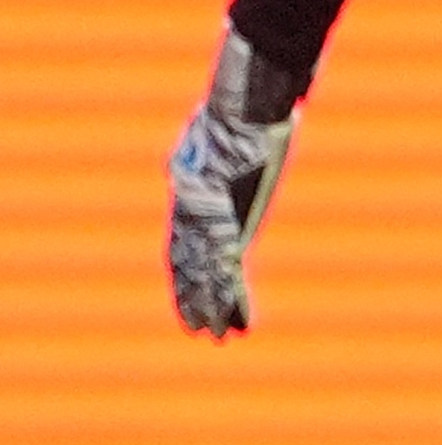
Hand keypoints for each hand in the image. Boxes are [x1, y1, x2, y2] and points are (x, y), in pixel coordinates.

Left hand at [166, 28, 299, 336]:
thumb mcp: (228, 127)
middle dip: (192, 297)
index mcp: (190, 191)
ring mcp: (210, 222)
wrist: (245, 108)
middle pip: (187, 263)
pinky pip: (228, 276)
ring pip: (205, 277)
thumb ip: (231, 139)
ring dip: (210, 309)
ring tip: (215, 337)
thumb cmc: (247, 108)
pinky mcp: (229, 228)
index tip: (187, 291)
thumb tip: (255, 119)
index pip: (182, 240)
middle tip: (197, 327)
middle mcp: (192, 211)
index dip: (184, 270)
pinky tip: (237, 325)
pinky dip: (233, 304)